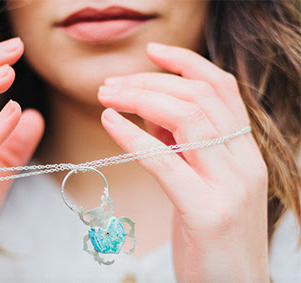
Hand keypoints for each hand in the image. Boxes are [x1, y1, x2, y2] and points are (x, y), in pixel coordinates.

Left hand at [99, 43, 268, 281]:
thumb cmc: (212, 235)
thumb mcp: (203, 182)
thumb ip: (185, 147)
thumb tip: (151, 115)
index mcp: (244, 151)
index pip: (222, 89)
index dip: (187, 63)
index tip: (152, 52)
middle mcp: (244, 162)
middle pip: (200, 98)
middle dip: (150, 82)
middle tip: (110, 84)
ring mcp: (230, 186)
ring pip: (189, 119)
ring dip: (140, 100)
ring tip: (106, 96)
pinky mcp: (208, 212)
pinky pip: (166, 162)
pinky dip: (134, 136)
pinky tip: (110, 121)